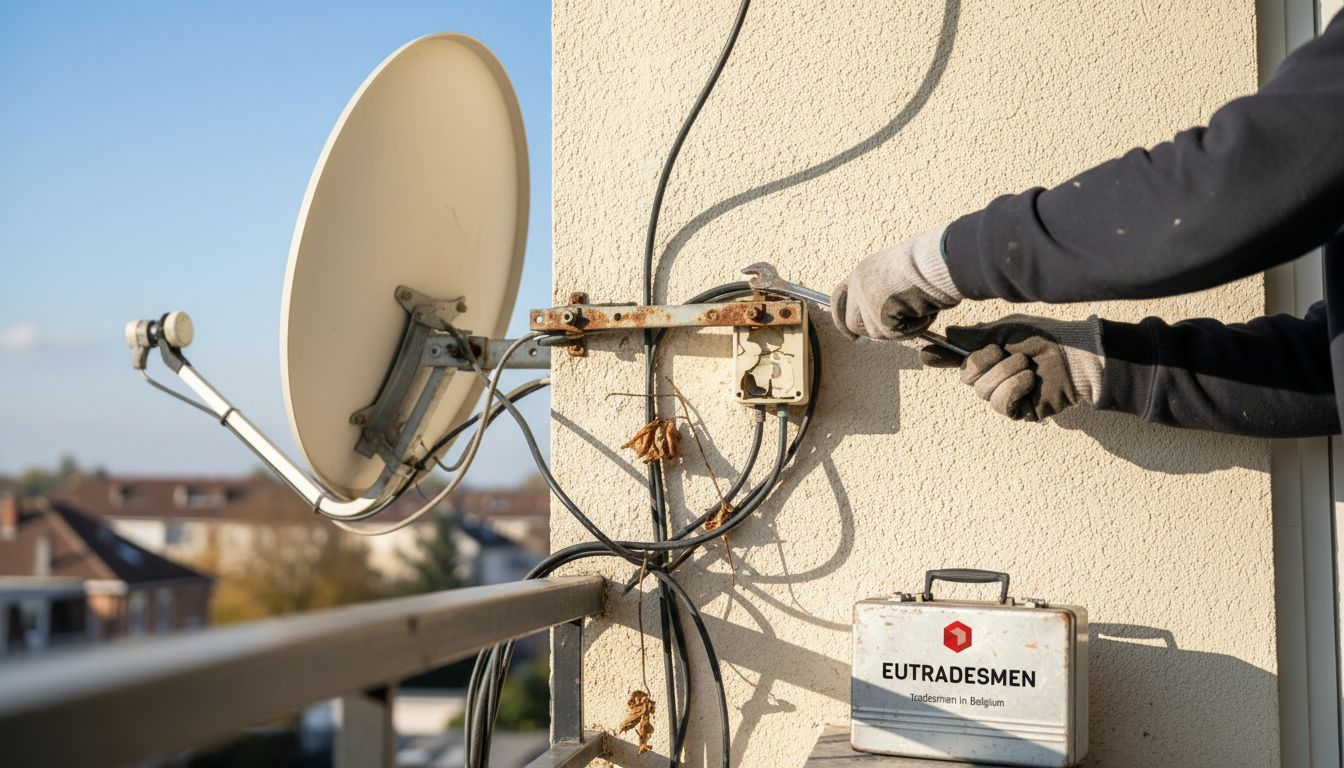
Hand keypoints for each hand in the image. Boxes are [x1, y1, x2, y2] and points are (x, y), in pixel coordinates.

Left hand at [831, 226, 962, 339]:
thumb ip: (881, 288)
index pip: (839, 298)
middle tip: (893, 329)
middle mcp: (858, 288)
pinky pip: (894, 334)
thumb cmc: (925, 264)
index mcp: (861, 273)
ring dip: (896, 329)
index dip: (841, 318)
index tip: (850, 334)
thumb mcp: (894, 270)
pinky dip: (911, 329)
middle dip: (873, 329)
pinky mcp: (880, 318)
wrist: (933, 265)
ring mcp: (867, 304)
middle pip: (853, 323)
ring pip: (876, 332)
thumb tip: (883, 312)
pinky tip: (923, 313)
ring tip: (918, 311)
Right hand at [920, 315, 1103, 421]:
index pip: (956, 360)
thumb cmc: (1042, 338)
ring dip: (1006, 373)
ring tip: (1025, 365)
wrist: (1074, 355)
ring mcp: (1004, 396)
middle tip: (1004, 351)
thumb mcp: (1003, 331)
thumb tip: (946, 335)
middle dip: (984, 362)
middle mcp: (991, 377)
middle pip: (967, 378)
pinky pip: (1001, 403)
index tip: (924, 354)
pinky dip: (1014, 387)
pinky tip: (1029, 380)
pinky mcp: (1018, 410)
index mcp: (986, 357)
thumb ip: (973, 336)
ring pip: (984, 391)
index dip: (940, 357)